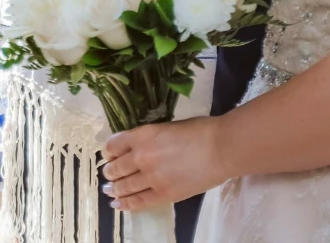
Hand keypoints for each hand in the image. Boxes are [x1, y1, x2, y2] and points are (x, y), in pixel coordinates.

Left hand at [102, 117, 225, 210]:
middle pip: (116, 168)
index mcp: (143, 135)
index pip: (114, 144)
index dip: (108, 150)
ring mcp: (152, 178)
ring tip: (109, 189)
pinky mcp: (163, 195)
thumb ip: (151, 137)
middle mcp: (142, 157)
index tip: (108, 154)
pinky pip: (139, 202)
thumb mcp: (168, 126)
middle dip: (110, 171)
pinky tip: (118, 204)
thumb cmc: (200, 130)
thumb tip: (141, 145)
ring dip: (114, 188)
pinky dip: (126, 204)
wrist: (221, 148)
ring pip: (124, 186)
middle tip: (108, 174)